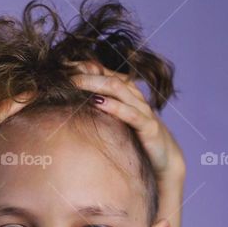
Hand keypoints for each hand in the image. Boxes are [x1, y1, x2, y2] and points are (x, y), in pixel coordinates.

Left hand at [70, 61, 185, 191]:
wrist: (165, 161)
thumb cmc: (136, 140)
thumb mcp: (115, 123)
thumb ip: (99, 111)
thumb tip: (71, 104)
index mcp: (127, 94)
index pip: (105, 72)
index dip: (84, 67)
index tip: (62, 64)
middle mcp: (135, 98)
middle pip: (109, 77)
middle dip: (86, 74)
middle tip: (64, 74)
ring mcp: (143, 111)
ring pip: (119, 89)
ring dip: (95, 84)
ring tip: (75, 83)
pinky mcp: (149, 127)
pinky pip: (131, 114)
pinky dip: (114, 106)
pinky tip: (97, 103)